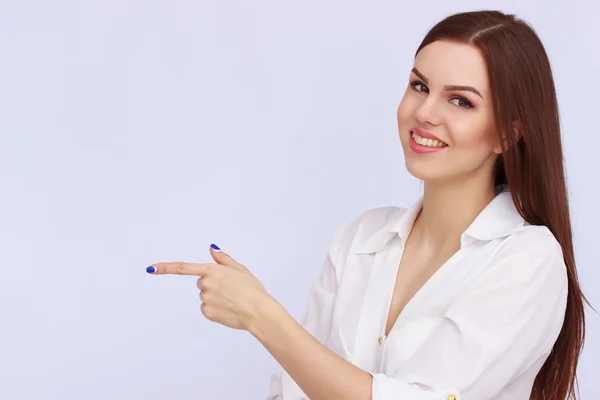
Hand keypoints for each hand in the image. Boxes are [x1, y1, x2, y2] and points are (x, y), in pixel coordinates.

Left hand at [147, 244, 271, 330]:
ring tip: (232, 300)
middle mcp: (206, 283)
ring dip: (215, 297)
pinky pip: (207, 308)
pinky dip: (215, 309)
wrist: (259, 311)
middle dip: (212, 284)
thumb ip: (223, 259)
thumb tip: (212, 248)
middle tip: (230, 289)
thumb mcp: (240, 269)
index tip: (151, 268)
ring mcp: (205, 299)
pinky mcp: (207, 312)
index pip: (184, 268)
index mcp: (213, 270)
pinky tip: (228, 309)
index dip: (165, 268)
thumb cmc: (253, 289)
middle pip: (201, 282)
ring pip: (205, 295)